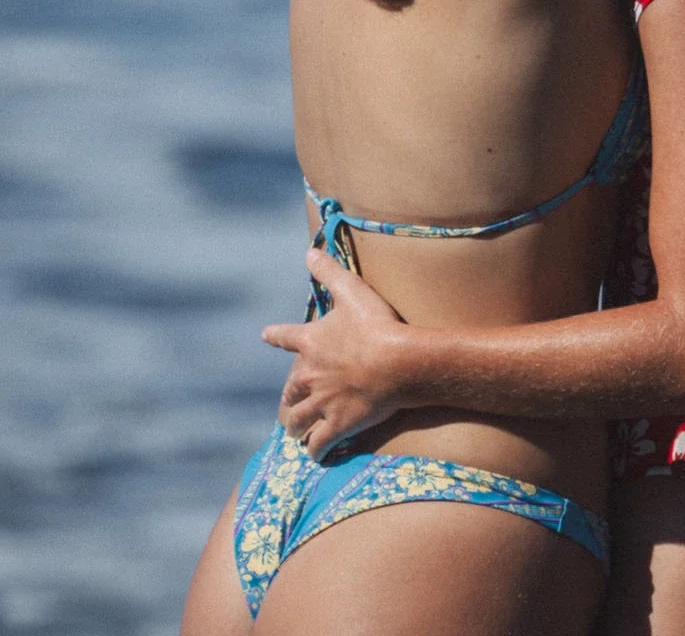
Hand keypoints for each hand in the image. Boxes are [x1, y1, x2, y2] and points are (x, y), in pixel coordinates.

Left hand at [262, 247, 418, 459]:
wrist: (397, 362)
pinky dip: (315, 451)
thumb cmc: (376, 324)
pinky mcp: (338, 425)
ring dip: (296, 428)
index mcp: (312, 342)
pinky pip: (319, 445)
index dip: (275, 335)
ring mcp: (322, 403)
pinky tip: (316, 455)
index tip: (266, 335)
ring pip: (298, 421)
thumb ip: (329, 272)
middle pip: (290, 390)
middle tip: (289, 402)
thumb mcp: (352, 290)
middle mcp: (310, 376)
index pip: (285, 337)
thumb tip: (308, 251)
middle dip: (289, 397)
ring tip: (296, 435)